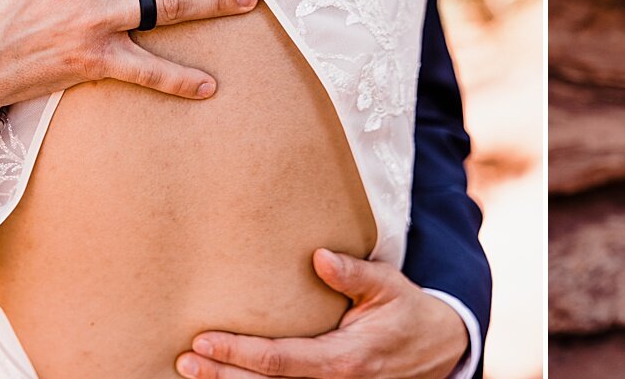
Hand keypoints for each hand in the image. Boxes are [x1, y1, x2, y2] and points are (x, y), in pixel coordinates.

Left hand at [177, 249, 470, 378]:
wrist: (440, 350)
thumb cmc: (408, 313)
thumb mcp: (389, 287)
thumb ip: (354, 274)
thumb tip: (319, 257)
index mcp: (344, 359)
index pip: (279, 360)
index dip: (238, 352)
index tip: (204, 340)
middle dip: (221, 374)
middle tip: (185, 359)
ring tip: (192, 371)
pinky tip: (226, 377)